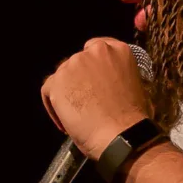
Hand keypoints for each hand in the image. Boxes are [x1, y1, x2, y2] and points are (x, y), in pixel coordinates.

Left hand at [40, 38, 151, 158]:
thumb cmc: (133, 118)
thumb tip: (105, 82)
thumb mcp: (135, 85)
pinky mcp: (58, 81)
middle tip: (85, 102)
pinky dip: (53, 106)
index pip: (96, 48)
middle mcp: (95, 51)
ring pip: (62, 76)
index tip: (92, 81)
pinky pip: (48, 91)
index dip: (92, 66)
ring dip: (67, 93)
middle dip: (79, 81)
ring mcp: (75, 64)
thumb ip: (116, 74)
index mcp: (118, 49)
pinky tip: (65, 123)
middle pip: (77, 62)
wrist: (121, 134)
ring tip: (76, 115)